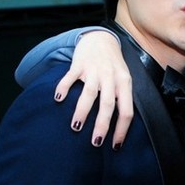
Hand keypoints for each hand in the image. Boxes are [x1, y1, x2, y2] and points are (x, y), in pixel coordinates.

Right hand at [54, 31, 133, 148]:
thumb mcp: (123, 80)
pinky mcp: (79, 64)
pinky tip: (58, 100)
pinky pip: (70, 77)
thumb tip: (119, 128)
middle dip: (102, 125)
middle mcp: (111, 77)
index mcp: (124, 84)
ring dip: (82, 111)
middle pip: (108, 104)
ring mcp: (94, 70)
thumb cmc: (113, 66)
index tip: (115, 146)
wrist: (101, 38)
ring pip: (89, 93)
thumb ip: (121, 99)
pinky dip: (63, 88)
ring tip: (75, 127)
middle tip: (95, 142)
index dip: (122, 129)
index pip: (126, 110)